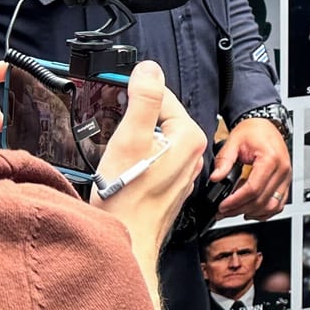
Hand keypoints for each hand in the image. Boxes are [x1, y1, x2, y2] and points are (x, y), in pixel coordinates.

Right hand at [90, 61, 207, 250]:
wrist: (127, 240)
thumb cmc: (127, 197)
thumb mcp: (131, 137)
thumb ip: (143, 99)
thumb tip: (149, 69)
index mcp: (189, 136)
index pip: (161, 95)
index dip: (134, 97)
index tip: (117, 103)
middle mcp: (192, 153)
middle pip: (158, 118)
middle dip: (134, 122)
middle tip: (118, 139)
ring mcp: (182, 170)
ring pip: (154, 139)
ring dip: (133, 142)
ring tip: (121, 160)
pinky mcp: (169, 185)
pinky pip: (153, 159)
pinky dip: (137, 160)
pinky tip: (125, 173)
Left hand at [214, 116, 290, 219]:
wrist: (265, 124)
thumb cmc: (253, 130)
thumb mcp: (234, 141)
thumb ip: (224, 161)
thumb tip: (216, 178)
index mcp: (270, 159)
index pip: (253, 189)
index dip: (236, 201)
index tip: (223, 206)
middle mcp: (282, 169)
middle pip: (262, 200)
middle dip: (240, 209)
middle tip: (224, 211)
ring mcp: (286, 176)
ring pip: (272, 206)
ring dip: (253, 213)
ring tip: (236, 211)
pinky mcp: (285, 181)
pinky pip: (279, 203)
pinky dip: (266, 211)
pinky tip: (252, 210)